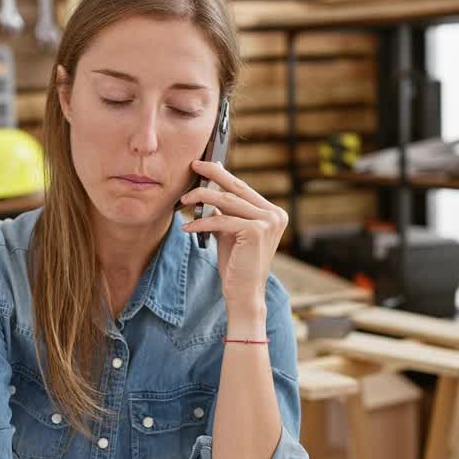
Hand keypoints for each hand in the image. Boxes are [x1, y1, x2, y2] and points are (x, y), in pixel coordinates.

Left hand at [180, 161, 287, 316]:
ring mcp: (268, 222)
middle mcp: (275, 215)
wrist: (244, 294)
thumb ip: (224, 212)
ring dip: (201, 198)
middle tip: (193, 165)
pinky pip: (222, 220)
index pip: (243, 188)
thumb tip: (210, 188)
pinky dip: (201, 222)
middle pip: (237, 188)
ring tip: (184, 200)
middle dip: (212, 175)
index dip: (222, 174)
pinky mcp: (256, 232)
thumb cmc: (236, 265)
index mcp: (273, 213)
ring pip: (227, 202)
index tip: (204, 164)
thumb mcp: (229, 233)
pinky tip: (187, 226)